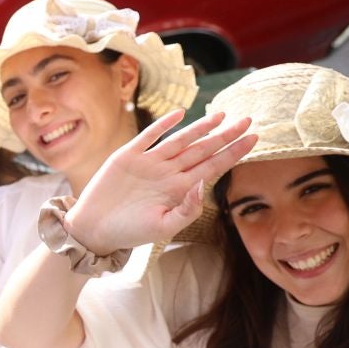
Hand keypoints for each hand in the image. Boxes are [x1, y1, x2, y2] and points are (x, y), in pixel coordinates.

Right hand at [65, 110, 257, 253]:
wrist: (94, 228)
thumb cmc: (129, 232)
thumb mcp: (163, 228)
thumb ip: (187, 209)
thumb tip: (203, 184)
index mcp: (179, 189)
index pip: (213, 166)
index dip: (233, 152)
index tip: (254, 139)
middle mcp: (168, 172)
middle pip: (202, 149)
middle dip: (226, 135)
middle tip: (248, 119)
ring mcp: (149, 162)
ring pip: (180, 140)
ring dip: (200, 127)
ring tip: (221, 115)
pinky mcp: (128, 156)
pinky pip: (149, 137)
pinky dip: (163, 125)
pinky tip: (179, 114)